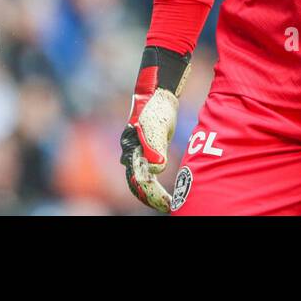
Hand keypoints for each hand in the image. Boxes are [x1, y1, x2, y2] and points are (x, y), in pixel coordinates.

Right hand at [120, 46, 190, 211]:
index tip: (168, 204)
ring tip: (168, 204)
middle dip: (151, 198)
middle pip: (137, 183)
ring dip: (152, 194)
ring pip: (141, 180)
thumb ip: (155, 147)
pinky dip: (155, 185)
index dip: (151, 195)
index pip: (137, 180)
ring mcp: (137, 152)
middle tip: (170, 207)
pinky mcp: (146, 151)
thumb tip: (156, 170)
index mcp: (131, 149)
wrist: (158, 94)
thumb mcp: (158, 126)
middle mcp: (131, 153)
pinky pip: (147, 173)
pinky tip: (167, 192)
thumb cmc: (156, 108)